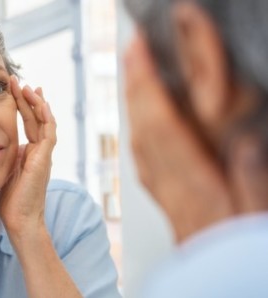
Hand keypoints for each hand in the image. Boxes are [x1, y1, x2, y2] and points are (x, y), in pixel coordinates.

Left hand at [0, 76, 56, 236]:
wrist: (20, 220)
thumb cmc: (11, 201)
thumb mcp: (5, 171)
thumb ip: (5, 156)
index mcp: (30, 153)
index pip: (27, 123)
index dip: (21, 106)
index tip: (12, 90)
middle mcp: (40, 151)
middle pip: (36, 117)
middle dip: (27, 98)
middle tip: (17, 80)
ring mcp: (44, 154)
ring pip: (45, 121)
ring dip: (36, 102)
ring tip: (26, 85)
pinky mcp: (45, 159)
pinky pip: (49, 132)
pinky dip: (45, 115)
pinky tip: (38, 102)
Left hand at [124, 32, 233, 241]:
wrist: (213, 277)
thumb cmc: (233, 243)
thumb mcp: (253, 209)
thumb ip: (249, 176)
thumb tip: (243, 141)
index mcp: (193, 182)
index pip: (163, 125)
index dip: (149, 87)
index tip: (141, 55)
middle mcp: (170, 182)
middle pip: (145, 126)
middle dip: (137, 85)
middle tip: (133, 52)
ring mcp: (163, 187)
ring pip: (141, 137)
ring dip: (135, 102)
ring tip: (135, 73)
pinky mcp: (162, 192)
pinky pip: (143, 154)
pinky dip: (140, 127)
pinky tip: (140, 116)